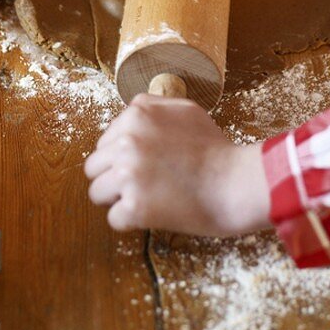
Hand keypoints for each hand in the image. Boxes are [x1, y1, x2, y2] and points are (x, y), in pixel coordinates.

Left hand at [85, 94, 270, 235]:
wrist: (235, 182)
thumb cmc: (216, 149)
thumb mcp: (186, 110)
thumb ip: (152, 107)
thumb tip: (127, 116)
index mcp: (137, 114)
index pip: (104, 141)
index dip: (121, 155)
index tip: (145, 164)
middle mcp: (127, 140)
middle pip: (94, 166)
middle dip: (114, 176)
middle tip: (144, 184)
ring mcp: (128, 174)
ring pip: (97, 192)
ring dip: (118, 199)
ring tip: (147, 198)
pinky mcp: (134, 206)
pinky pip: (113, 218)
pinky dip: (131, 221)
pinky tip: (154, 213)